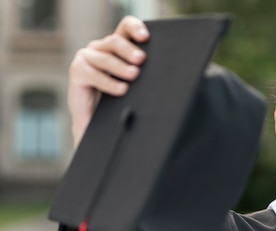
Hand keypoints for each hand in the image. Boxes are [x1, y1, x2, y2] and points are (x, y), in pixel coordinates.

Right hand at [68, 15, 148, 146]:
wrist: (97, 122)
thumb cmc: (119, 99)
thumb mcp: (133, 83)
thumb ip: (140, 70)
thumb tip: (162, 70)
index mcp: (116, 45)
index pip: (125, 27)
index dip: (135, 28)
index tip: (146, 37)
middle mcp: (99, 47)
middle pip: (114, 41)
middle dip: (129, 50)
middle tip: (141, 59)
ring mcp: (86, 58)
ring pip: (104, 57)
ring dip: (120, 66)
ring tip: (134, 74)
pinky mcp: (77, 71)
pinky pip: (92, 74)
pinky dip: (108, 82)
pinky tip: (121, 89)